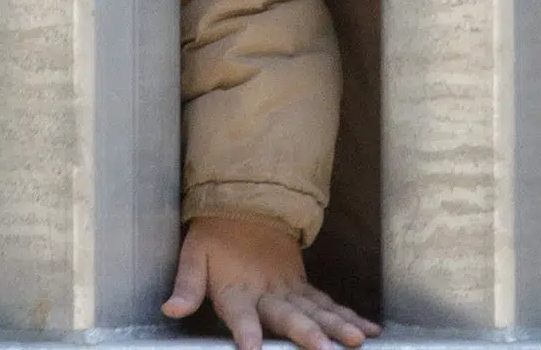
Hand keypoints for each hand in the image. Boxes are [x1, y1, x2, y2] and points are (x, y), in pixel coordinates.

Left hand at [161, 214, 376, 349]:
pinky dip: (350, 316)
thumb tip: (171, 309)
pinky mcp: (303, 286)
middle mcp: (268, 292)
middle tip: (324, 349)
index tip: (252, 348)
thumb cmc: (215, 237)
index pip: (240, 314)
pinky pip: (329, 303)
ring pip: (318, 310)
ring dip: (337, 325)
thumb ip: (186, 286)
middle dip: (307, 333)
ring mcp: (290, 289)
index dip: (245, 331)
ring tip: (355, 340)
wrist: (244, 204)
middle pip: (289, 315)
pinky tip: (369, 331)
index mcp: (237, 290)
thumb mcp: (193, 257)